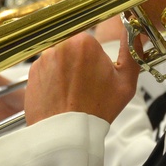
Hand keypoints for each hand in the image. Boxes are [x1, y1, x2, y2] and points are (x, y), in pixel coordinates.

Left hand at [23, 30, 138, 125]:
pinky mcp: (32, 72)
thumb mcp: (125, 82)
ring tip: (71, 93)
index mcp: (84, 43)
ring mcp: (44, 59)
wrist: (67, 132)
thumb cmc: (97, 110)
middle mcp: (61, 46)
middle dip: (78, 63)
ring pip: (58, 60)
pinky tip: (59, 96)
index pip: (89, 43)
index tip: (95, 74)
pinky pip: (45, 71)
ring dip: (64, 71)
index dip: (94, 59)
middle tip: (84, 86)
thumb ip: (132, 51)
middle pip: (72, 49)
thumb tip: (133, 32)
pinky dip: (51, 80)